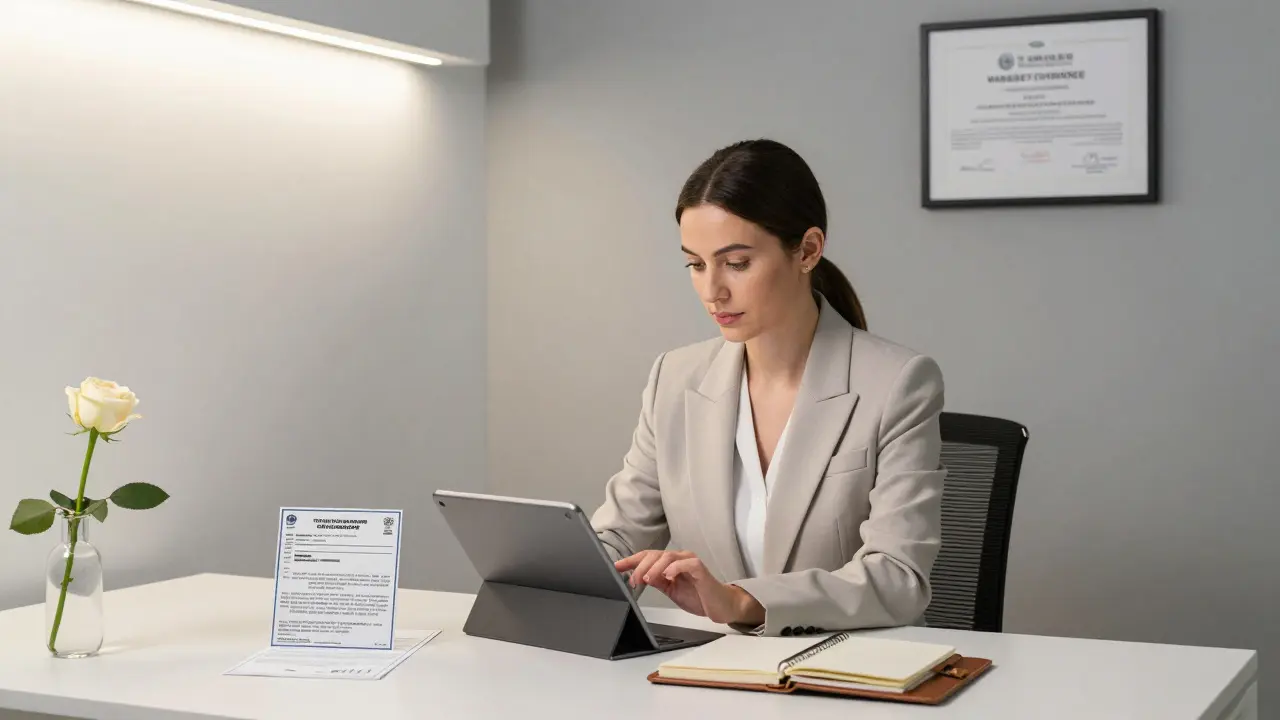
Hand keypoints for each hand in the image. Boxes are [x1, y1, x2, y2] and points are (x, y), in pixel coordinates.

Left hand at [614, 550, 764, 625]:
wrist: (720, 605)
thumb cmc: (698, 596)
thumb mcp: (670, 590)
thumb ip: (657, 581)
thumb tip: (638, 575)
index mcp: (671, 563)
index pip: (648, 557)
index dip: (631, 561)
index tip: (616, 566)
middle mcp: (679, 559)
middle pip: (655, 555)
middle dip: (640, 566)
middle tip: (633, 580)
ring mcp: (690, 562)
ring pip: (667, 557)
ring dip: (654, 567)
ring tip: (646, 579)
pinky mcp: (700, 569)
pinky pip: (687, 563)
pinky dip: (675, 568)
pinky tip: (667, 576)